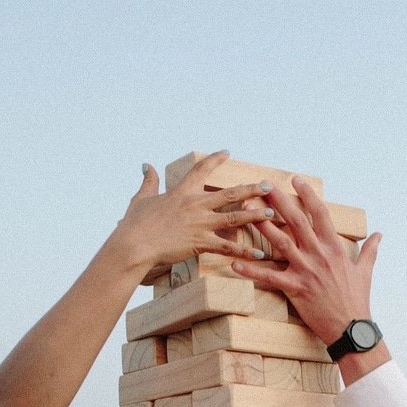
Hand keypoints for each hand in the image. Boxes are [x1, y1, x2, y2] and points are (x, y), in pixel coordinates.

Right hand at [113, 152, 278, 275]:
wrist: (134, 244)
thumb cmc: (134, 224)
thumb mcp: (140, 199)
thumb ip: (148, 181)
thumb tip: (146, 164)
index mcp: (182, 193)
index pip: (201, 170)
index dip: (215, 160)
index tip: (227, 152)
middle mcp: (195, 205)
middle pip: (230, 194)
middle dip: (251, 189)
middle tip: (268, 185)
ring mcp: (200, 224)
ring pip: (235, 218)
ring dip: (255, 216)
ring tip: (271, 214)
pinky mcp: (201, 242)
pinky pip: (228, 247)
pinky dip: (245, 251)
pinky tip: (259, 254)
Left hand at [231, 177, 382, 346]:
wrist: (351, 327)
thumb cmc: (357, 300)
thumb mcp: (365, 271)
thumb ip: (370, 250)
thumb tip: (379, 234)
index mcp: (335, 248)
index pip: (320, 214)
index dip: (308, 195)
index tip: (296, 180)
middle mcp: (319, 255)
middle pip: (297, 221)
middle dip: (280, 201)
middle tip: (264, 185)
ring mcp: (306, 271)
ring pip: (281, 242)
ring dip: (262, 225)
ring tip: (246, 210)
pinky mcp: (295, 289)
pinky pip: (270, 278)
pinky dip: (252, 272)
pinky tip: (235, 264)